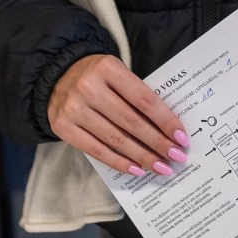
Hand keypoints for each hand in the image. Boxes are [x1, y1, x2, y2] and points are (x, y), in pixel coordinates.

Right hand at [49, 54, 187, 176]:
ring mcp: (73, 108)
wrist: (56, 76)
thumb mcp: (118, 73)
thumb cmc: (98, 77)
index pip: (144, 99)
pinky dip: (119, 162)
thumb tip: (168, 130)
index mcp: (108, 68)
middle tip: (176, 157)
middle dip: (157, 143)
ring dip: (142, 157)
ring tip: (161, 167)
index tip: (181, 138)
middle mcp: (88, 87)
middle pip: (131, 122)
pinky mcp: (62, 127)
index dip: (165, 121)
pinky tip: (137, 169)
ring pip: (115, 139)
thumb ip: (138, 95)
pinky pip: (96, 151)